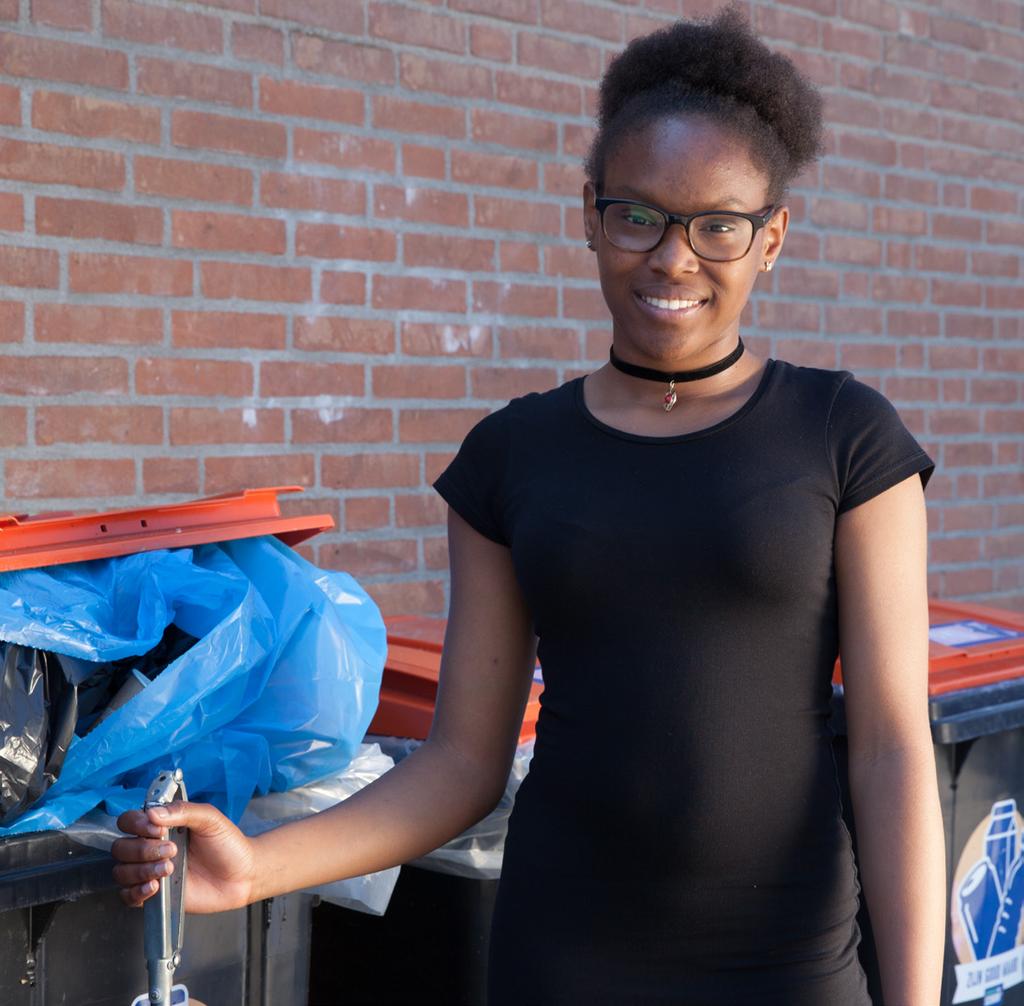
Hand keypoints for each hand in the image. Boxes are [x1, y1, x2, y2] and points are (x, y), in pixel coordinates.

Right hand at [113, 802, 256, 913]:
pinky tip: (155, 887)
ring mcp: (151, 871)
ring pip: (122, 871)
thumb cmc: (227, 844)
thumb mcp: (211, 819)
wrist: (242, 874)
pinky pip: (128, 896)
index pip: (129, 821)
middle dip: (142, 849)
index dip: (137, 824)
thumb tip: (154, 811)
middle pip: (121, 847)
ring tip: (168, 869)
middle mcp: (151, 847)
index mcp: (162, 825)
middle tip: (170, 850)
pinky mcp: (154, 895)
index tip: (157, 829)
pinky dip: (136, 892)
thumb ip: (184, 811)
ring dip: (141, 870)